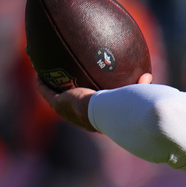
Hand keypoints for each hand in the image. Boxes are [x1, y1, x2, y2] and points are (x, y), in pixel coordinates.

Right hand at [36, 73, 152, 131]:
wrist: (107, 112)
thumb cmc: (122, 107)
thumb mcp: (131, 94)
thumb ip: (138, 85)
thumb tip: (148, 75)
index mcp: (93, 116)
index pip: (87, 107)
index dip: (83, 99)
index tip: (82, 92)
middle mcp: (78, 116)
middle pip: (68, 103)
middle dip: (63, 93)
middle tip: (61, 82)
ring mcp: (67, 111)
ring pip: (54, 96)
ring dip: (48, 86)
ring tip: (43, 73)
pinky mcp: (59, 104)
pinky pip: (46, 91)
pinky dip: (41, 82)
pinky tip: (38, 70)